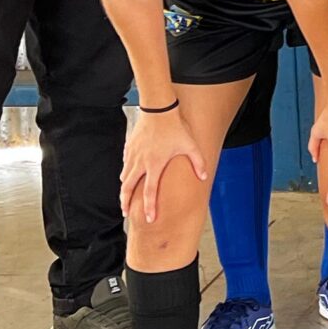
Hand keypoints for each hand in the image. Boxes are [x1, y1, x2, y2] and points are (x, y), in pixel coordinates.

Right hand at [120, 109, 206, 224]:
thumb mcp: (190, 145)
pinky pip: (124, 164)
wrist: (158, 109)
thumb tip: (203, 177)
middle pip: (128, 188)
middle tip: (126, 213)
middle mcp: (140, 162)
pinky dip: (124, 172)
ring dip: (124, 189)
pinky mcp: (129, 147)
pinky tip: (126, 176)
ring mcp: (132, 155)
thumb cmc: (174, 127)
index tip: (149, 219)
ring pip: (123, 176)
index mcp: (154, 165)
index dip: (149, 207)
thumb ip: (198, 162)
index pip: (149, 192)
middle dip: (125, 202)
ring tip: (124, 198)